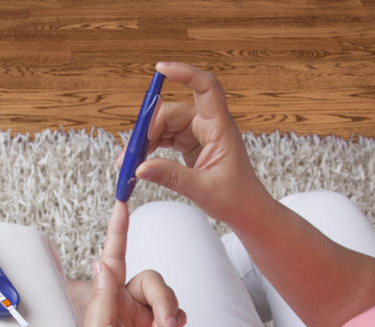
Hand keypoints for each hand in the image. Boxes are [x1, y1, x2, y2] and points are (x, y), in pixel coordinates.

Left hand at [77, 202, 185, 326]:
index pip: (113, 258)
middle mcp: (123, 306)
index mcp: (105, 302)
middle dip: (161, 296)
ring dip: (169, 309)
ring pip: (165, 293)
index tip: (121, 203)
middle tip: (162, 324)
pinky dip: (178, 317)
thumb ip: (104, 297)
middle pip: (150, 278)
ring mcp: (142, 320)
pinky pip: (176, 312)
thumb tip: (100, 261)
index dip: (117, 231)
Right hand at [133, 62, 274, 227]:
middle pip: (172, 112)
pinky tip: (139, 161)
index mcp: (220, 127)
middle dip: (147, 128)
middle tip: (129, 153)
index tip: (161, 68)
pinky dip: (150, 147)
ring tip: (129, 162)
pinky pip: (166, 137)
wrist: (245, 210)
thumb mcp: (201, 189)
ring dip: (145, 140)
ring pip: (165, 125)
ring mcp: (199, 132)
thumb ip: (170, 176)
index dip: (184, 73)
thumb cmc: (235, 198)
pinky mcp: (191, 143)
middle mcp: (209, 124)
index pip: (205, 88)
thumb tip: (140, 168)